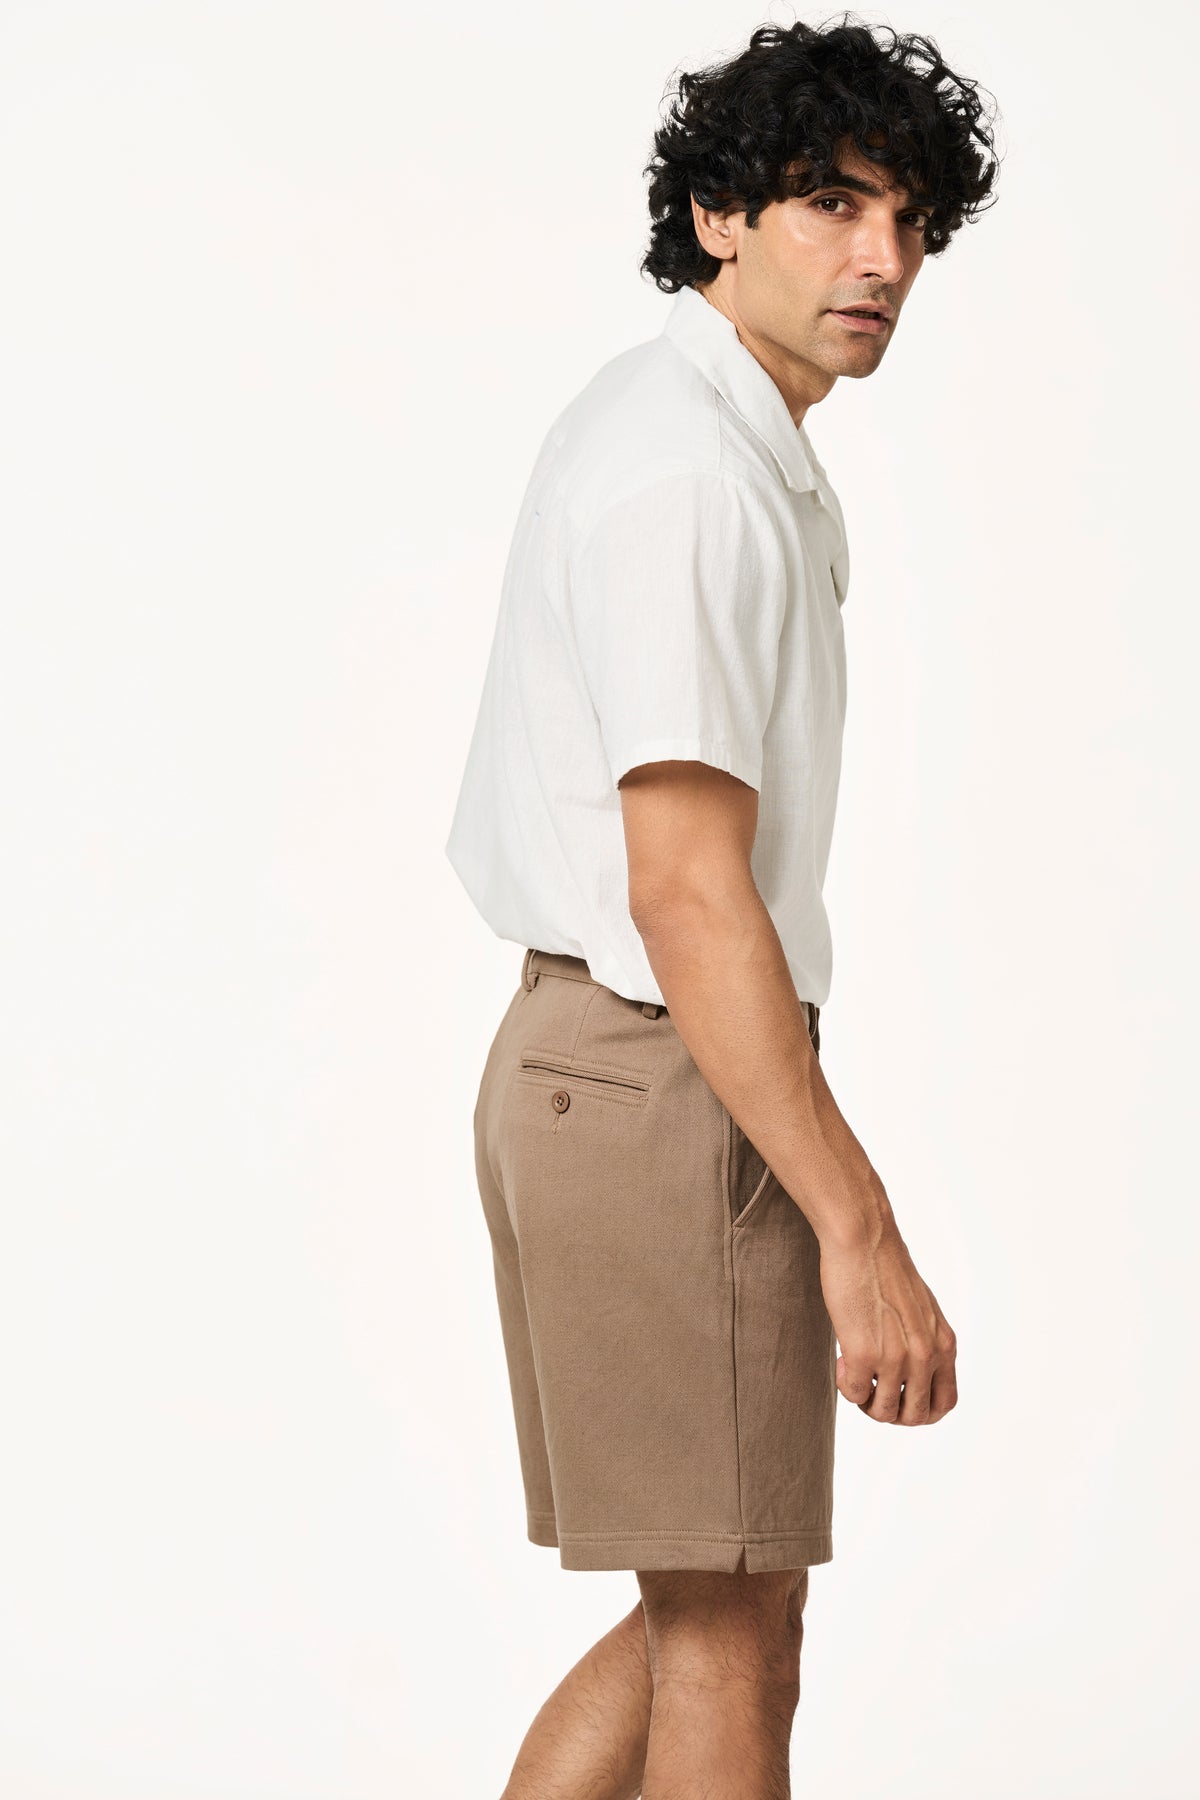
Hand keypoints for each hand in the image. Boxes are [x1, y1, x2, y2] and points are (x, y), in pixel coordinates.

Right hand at [818, 1220, 957, 1424]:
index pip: (945, 1404)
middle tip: (871, 1387)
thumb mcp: (922, 1310)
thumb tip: (912, 1371)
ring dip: (865, 1401)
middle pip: (915, 1416)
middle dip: (890, 1410)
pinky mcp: (864, 1354)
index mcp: (944, 1344)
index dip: (921, 1410)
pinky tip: (842, 1360)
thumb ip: (924, 1342)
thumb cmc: (884, 1268)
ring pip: (883, 1413)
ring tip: (854, 1370)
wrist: (863, 1240)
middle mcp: (926, 1355)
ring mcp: (896, 1358)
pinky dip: (846, 1386)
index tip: (899, 1396)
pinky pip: (855, 1395)